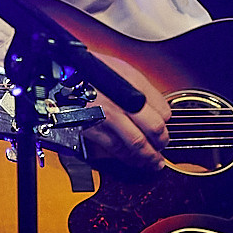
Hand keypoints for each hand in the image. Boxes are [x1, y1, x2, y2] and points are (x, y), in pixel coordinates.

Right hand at [81, 54, 169, 171]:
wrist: (66, 74)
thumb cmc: (96, 71)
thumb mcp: (127, 72)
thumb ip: (147, 92)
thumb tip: (163, 112)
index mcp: (132, 89)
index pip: (162, 114)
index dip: (166, 125)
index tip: (166, 130)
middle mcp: (121, 104)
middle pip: (152, 131)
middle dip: (161, 144)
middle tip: (163, 148)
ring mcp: (106, 119)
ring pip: (134, 146)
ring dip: (147, 157)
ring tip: (153, 162)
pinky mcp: (93, 130)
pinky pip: (114, 150)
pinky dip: (127, 158)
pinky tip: (133, 159)